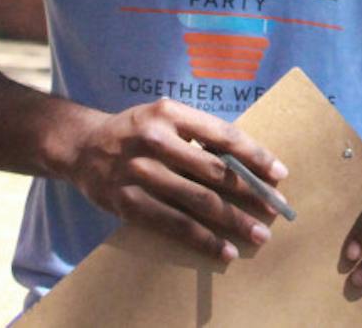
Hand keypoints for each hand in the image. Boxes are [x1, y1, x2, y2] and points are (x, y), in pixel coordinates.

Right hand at [60, 97, 288, 262]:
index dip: (255, 156)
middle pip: (214, 171)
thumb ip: (200, 135)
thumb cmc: (138, 131)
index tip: (279, 173)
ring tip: (258, 234)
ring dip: (233, 220)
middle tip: (276, 208)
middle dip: (250, 192)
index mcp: (170, 112)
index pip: (223, 135)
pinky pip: (173, 224)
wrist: (82, 146)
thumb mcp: (166, 117)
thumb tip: (249, 163)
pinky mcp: (126, 202)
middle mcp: (154, 139)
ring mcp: (138, 172)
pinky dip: (202, 239)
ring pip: (197, 201)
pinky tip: (224, 250)